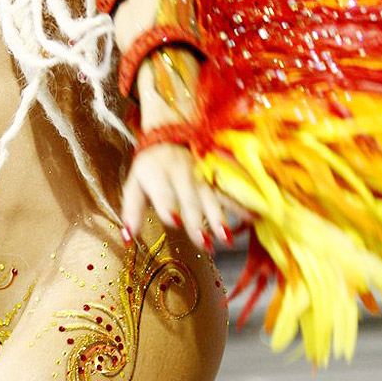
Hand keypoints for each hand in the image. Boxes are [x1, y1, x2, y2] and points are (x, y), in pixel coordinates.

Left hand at [121, 143, 250, 248]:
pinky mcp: (215, 177)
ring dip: (220, 217)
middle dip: (198, 222)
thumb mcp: (134, 185)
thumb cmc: (149, 169)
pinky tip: (254, 217)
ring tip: (227, 238)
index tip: (175, 221)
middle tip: (205, 244)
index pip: (163, 193)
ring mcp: (201, 175)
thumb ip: (131, 210)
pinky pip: (230, 191)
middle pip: (190, 200)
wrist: (169, 136)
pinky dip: (242, 204)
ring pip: (212, 197)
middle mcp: (181, 175)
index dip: (168, 206)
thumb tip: (127, 238)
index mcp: (157, 176)